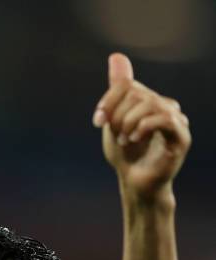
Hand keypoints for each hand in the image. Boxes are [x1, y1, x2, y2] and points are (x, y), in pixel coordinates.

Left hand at [93, 53, 190, 201]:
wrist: (135, 184)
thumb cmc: (125, 156)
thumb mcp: (113, 122)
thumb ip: (116, 92)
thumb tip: (116, 55)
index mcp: (150, 101)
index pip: (128, 85)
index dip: (109, 100)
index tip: (97, 121)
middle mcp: (166, 106)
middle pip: (138, 94)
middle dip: (119, 116)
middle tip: (116, 136)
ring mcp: (176, 121)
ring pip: (151, 104)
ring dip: (130, 123)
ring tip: (125, 141)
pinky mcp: (181, 138)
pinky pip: (165, 119)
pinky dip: (145, 127)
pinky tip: (135, 139)